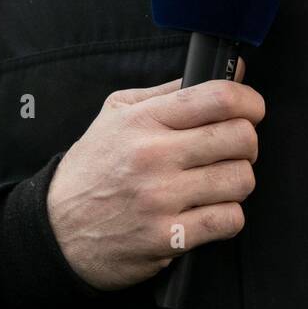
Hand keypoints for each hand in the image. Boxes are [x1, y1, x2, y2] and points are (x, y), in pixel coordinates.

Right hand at [46, 58, 264, 289]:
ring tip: (218, 181)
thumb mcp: (119, 114)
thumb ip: (173, 90)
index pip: (219, 98)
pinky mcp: (167, 238)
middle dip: (247, 142)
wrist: (56, 230)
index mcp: (144, 120)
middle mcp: (153, 156)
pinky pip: (229, 220)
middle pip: (240, 137)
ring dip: (238, 181)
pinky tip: (210, 210)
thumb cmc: (93, 167)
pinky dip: (228, 216)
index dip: (250, 101)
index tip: (252, 109)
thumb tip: (232, 70)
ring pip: (241, 180)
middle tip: (233, 149)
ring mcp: (160, 199)